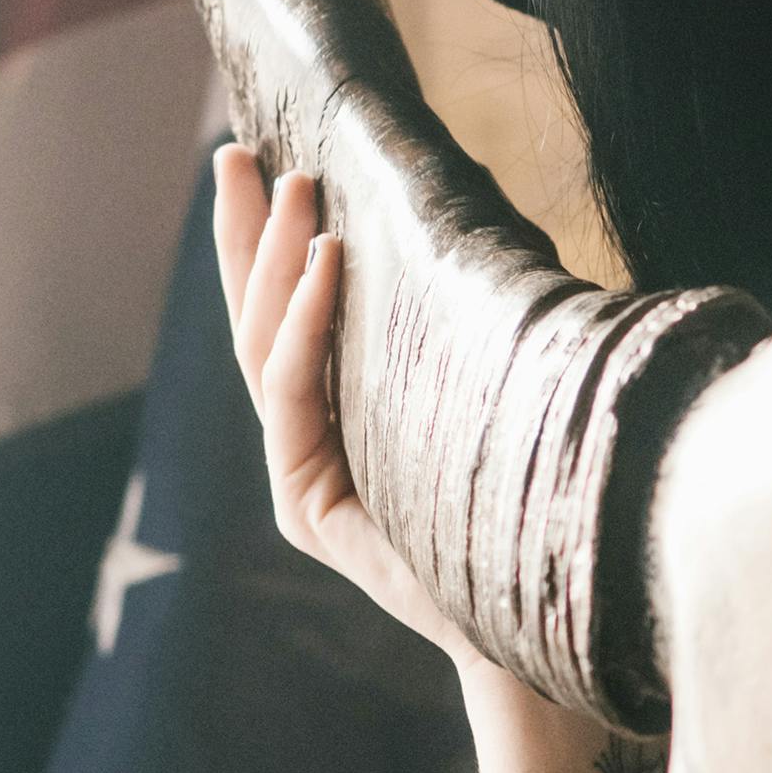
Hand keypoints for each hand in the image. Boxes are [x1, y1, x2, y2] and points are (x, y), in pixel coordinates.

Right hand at [214, 145, 476, 661]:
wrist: (537, 622)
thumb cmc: (524, 510)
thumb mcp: (483, 396)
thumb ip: (454, 336)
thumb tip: (475, 230)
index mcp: (338, 423)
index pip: (288, 319)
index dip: (271, 244)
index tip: (269, 161)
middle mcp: (305, 448)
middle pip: (254, 323)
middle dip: (243, 234)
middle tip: (235, 150)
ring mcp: (297, 479)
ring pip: (261, 349)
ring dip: (271, 258)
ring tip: (288, 180)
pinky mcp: (304, 508)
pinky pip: (291, 395)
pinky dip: (304, 323)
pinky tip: (324, 260)